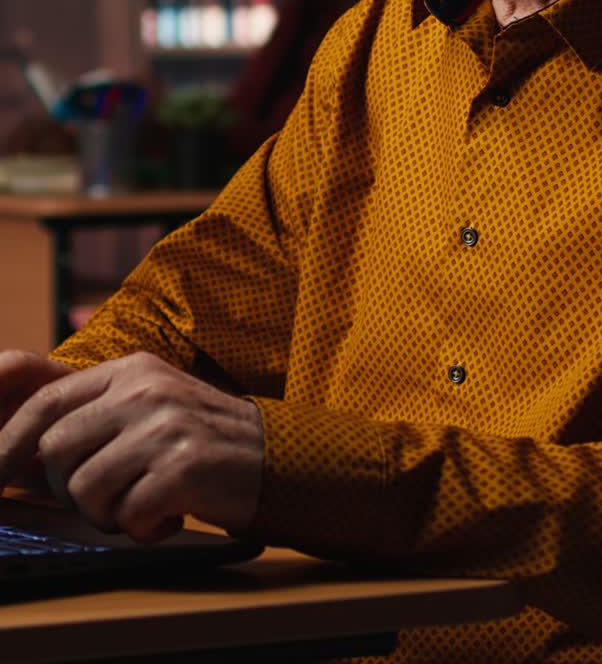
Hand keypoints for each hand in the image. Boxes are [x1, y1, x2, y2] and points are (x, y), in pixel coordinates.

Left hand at [0, 352, 264, 543]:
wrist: (278, 457)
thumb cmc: (202, 439)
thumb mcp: (150, 405)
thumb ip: (93, 415)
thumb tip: (18, 456)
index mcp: (132, 370)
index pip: (46, 402)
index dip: (8, 443)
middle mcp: (145, 390)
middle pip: (56, 450)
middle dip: (68, 488)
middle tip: (106, 497)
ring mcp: (165, 427)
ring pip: (85, 488)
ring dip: (109, 513)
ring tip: (144, 502)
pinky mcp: (184, 468)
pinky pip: (127, 516)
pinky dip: (143, 527)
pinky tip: (171, 512)